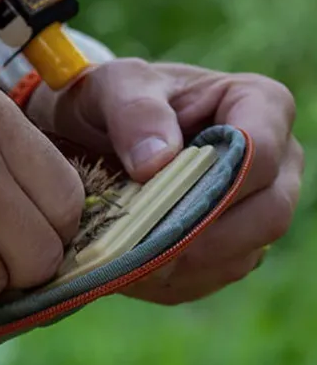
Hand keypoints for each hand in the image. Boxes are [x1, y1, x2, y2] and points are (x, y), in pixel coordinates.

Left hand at [26, 59, 303, 303]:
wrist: (90, 130)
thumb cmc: (112, 96)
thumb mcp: (113, 84)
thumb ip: (134, 111)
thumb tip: (157, 162)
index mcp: (259, 105)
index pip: (261, 151)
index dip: (215, 180)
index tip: (154, 189)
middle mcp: (275, 162)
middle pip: (266, 214)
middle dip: (200, 235)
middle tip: (140, 242)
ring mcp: (257, 208)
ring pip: (242, 255)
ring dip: (182, 264)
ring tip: (125, 256)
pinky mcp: (231, 246)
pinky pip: (213, 277)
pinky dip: (170, 280)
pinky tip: (129, 268)